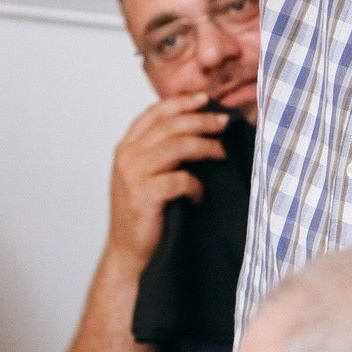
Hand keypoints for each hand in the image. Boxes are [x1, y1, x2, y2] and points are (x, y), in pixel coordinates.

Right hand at [106, 93, 225, 263]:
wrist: (128, 253)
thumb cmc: (144, 214)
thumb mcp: (145, 175)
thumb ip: (161, 152)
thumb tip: (199, 129)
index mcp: (126, 147)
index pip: (153, 113)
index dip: (180, 103)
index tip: (204, 99)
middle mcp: (127, 156)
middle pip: (169, 125)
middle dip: (201, 119)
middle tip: (225, 122)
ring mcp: (133, 174)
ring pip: (176, 146)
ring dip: (205, 146)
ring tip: (223, 152)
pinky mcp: (144, 195)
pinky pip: (179, 179)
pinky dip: (196, 185)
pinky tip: (200, 195)